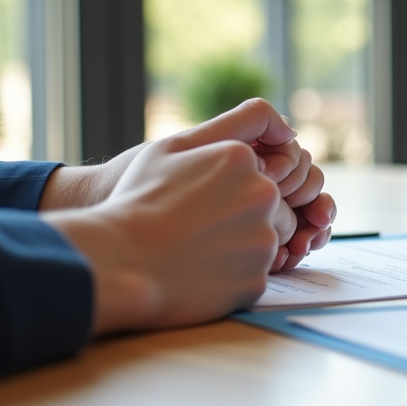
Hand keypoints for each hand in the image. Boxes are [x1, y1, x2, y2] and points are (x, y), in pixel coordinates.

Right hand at [40, 100, 336, 270]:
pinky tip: (198, 273)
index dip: (231, 192)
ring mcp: (262, 240)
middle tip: (198, 230)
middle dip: (243, 220)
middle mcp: (261, 195)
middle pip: (273, 209)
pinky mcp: (256, 280)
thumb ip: (234, 125)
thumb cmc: (138, 201)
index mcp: (242, 159)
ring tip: (197, 250)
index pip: (263, 173)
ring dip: (241, 249)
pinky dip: (231, 278)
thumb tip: (287, 130)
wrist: (119, 260)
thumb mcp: (175, 146)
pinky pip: (253, 277)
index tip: (200, 204)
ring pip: (265, 244)